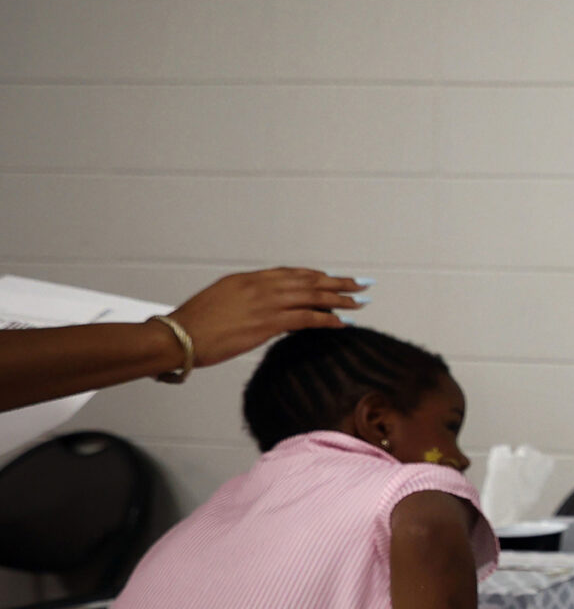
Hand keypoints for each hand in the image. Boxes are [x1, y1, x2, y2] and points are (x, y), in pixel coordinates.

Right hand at [171, 267, 366, 367]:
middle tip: (360, 283)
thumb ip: (244, 298)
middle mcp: (260, 286)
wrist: (179, 336)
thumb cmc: (193, 324)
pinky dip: (328, 319)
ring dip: (340, 299)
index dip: (314, 275)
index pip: (290, 272)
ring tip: (360, 301)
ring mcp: (266, 304)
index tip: (331, 277)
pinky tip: (342, 322)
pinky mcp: (268, 323)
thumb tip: (261, 306)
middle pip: (308, 280)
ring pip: (313, 296)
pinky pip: (307, 318)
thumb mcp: (220, 300)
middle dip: (337, 282)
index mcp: (247, 279)